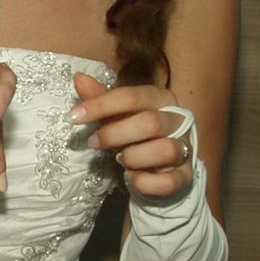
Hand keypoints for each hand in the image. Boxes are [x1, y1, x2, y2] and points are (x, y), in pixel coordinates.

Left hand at [70, 72, 195, 199]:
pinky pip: (168, 182)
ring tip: (121, 160)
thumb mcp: (116, 116)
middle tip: (94, 142)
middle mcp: (178, 120)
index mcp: (161, 99)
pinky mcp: (185, 176)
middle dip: (114, 135)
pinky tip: (133, 179)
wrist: (158, 168)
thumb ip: (100, 98)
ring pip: (165, 150)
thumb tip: (78, 77)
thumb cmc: (135, 135)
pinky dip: (145, 183)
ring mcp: (185, 148)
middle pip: (149, 123)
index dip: (101, 106)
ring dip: (134, 158)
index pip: (132, 96)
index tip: (73, 117)